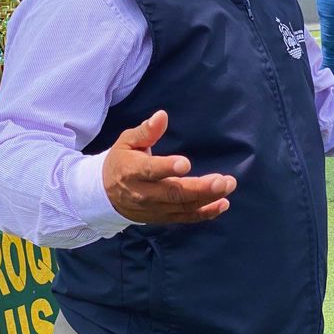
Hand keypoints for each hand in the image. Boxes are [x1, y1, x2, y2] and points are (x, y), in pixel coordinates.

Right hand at [102, 110, 236, 223]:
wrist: (105, 194)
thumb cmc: (122, 161)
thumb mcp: (127, 141)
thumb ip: (146, 131)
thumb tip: (162, 116)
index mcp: (132, 171)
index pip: (150, 171)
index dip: (167, 168)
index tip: (185, 163)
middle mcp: (143, 193)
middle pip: (173, 193)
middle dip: (199, 188)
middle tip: (223, 181)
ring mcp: (154, 208)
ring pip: (182, 206)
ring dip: (207, 198)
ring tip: (228, 186)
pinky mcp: (162, 217)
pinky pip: (186, 218)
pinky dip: (205, 213)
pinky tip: (223, 204)